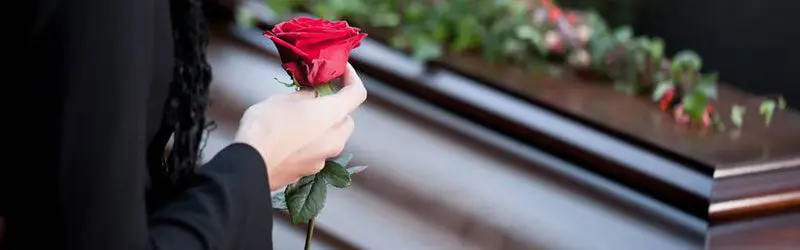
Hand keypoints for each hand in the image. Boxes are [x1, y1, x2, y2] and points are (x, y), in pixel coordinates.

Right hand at [235, 64, 366, 190]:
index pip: (357, 93)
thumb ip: (304, 96)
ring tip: (299, 120)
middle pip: (346, 119)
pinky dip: (311, 144)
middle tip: (316, 99)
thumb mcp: (282, 100)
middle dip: (335, 108)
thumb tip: (312, 97)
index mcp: (332, 115)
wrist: (250, 165)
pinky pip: (318, 153)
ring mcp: (324, 159)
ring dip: (323, 127)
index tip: (342, 71)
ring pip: (333, 138)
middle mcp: (335, 139)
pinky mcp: (310, 172)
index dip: (352, 78)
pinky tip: (290, 140)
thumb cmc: (265, 127)